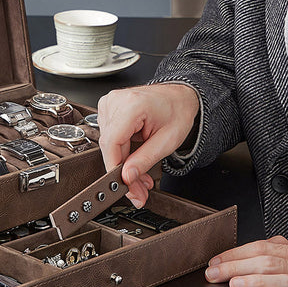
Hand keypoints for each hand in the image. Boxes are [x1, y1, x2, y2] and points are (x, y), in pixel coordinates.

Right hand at [97, 84, 199, 206]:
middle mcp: (116, 101)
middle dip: (124, 172)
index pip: (112, 142)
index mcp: (132, 104)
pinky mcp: (108, 108)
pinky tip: (133, 157)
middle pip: (109, 146)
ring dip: (123, 164)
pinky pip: (109, 137)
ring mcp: (110, 103)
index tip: (125, 186)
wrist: (179, 96)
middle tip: (138, 190)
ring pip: (108, 145)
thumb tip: (127, 177)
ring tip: (141, 172)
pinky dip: (121, 152)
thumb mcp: (167, 141)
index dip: (116, 168)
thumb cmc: (177, 111)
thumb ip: (145, 160)